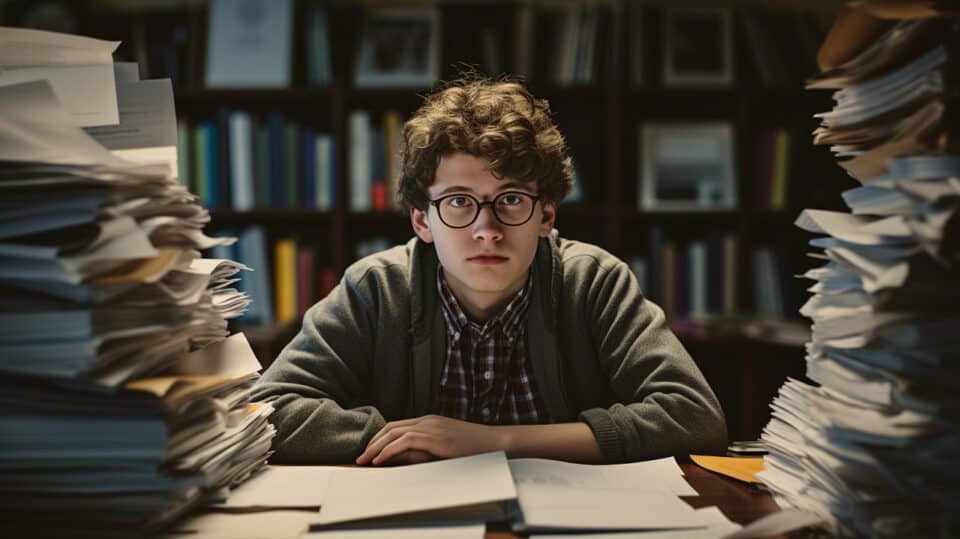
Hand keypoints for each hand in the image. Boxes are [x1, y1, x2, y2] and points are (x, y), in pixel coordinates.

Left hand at [355, 415, 504, 465]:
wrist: (494, 442)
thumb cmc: (472, 448)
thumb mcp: (443, 449)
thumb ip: (423, 451)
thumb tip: (401, 457)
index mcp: (429, 422)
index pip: (396, 426)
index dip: (379, 438)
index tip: (369, 451)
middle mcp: (427, 421)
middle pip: (391, 427)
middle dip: (373, 442)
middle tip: (360, 457)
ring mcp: (432, 428)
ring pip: (395, 433)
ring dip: (376, 447)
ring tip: (365, 460)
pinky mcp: (436, 438)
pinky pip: (406, 441)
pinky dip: (389, 449)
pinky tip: (380, 459)